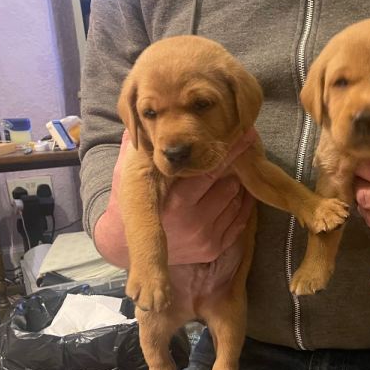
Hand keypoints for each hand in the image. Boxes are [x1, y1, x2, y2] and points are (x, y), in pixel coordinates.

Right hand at [95, 129, 257, 267]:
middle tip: (244, 149)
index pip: (210, 171)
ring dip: (239, 184)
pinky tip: (239, 190)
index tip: (245, 135)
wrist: (124, 245)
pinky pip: (239, 221)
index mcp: (175, 202)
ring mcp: (205, 238)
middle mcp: (193, 222)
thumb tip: (145, 120)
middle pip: (228, 186)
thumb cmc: (129, 202)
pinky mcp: (212, 249)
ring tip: (239, 169)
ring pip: (236, 202)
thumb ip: (139, 149)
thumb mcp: (128, 174)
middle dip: (236, 166)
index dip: (230, 152)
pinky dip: (242, 204)